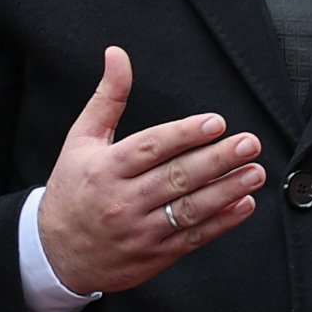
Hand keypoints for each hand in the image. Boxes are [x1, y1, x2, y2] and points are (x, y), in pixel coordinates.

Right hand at [35, 47, 266, 295]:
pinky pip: (193, 237)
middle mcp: (124, 200)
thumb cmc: (72, 190)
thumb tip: (117, 56)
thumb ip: (107, 98)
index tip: (215, 123)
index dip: (185, 134)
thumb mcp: (80, 140)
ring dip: (227, 190)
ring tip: (254, 172)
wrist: (57, 253)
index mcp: (106, 169)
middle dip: (217, 160)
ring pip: (190, 209)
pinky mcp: (154, 255)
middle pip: (176, 177)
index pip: (150, 148)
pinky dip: (222, 222)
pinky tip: (243, 205)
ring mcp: (141, 230)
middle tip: (248, 144)